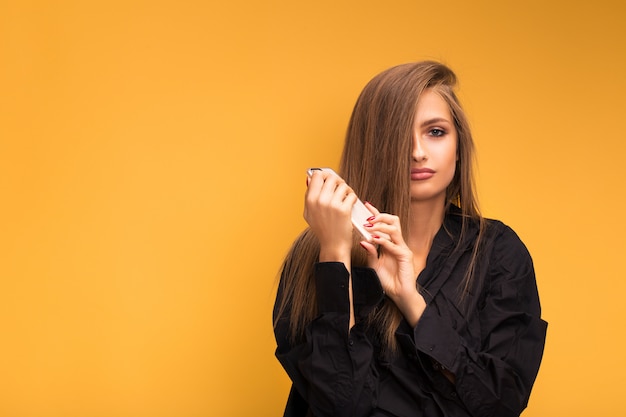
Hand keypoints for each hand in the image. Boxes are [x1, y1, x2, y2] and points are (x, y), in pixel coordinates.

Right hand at [304, 170, 356, 259]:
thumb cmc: (322, 230)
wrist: (333, 245)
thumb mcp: (309, 213)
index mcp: (310, 200)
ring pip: (343, 185)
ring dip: (346, 189)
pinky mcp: (344, 210)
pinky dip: (353, 197)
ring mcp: (332, 205)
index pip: (316, 176)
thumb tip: (309, 178)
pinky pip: (351, 195)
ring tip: (346, 196)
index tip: (328, 179)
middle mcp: (320, 201)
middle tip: (340, 187)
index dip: (323, 175)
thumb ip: (308, 195)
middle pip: (331, 178)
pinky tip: (350, 203)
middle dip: (337, 181)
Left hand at [359, 203, 425, 325]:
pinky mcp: (405, 256)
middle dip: (380, 216)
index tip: (365, 205)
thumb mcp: (374, 265)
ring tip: (368, 228)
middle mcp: (397, 243)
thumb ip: (370, 253)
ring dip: (380, 227)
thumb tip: (362, 240)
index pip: (384, 224)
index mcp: (389, 244)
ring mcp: (402, 248)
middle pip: (393, 221)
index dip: (376, 214)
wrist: (399, 295)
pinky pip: (394, 245)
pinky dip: (383, 241)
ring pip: (394, 229)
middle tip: (367, 218)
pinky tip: (374, 240)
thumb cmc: (388, 281)